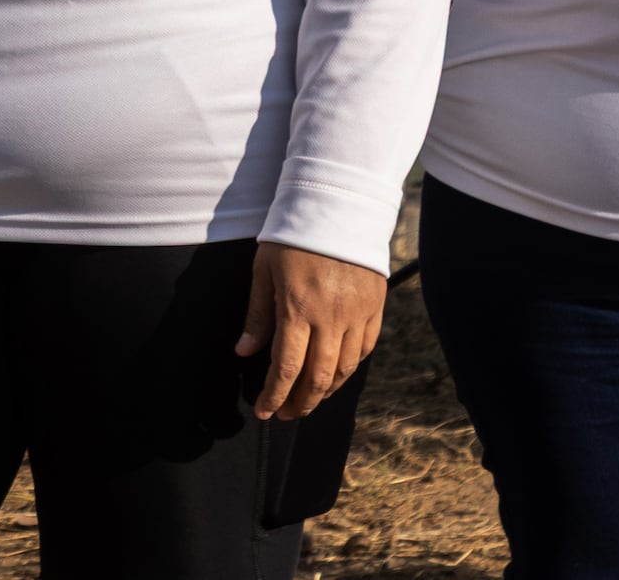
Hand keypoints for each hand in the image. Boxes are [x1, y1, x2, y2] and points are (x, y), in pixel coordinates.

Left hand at [238, 243, 382, 422]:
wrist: (337, 204)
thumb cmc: (292, 235)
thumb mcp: (264, 270)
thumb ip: (258, 316)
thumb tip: (244, 353)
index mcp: (298, 308)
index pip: (287, 368)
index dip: (275, 395)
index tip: (264, 411)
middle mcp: (331, 318)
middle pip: (318, 378)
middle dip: (300, 403)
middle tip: (286, 414)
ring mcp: (357, 314)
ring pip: (344, 369)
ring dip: (325, 391)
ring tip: (308, 399)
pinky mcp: (375, 307)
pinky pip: (365, 349)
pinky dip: (350, 368)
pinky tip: (335, 374)